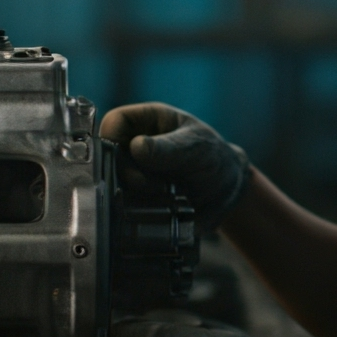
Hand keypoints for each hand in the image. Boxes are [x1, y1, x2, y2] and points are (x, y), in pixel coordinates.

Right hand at [99, 103, 250, 231]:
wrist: (228, 190)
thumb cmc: (213, 155)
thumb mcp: (196, 147)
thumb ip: (169, 148)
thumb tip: (136, 147)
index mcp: (146, 122)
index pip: (115, 122)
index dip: (115, 137)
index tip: (133, 154)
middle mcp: (132, 148)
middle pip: (108, 158)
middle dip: (131, 175)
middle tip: (160, 185)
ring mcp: (132, 175)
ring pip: (114, 186)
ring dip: (138, 197)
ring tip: (168, 197)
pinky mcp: (136, 201)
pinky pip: (125, 209)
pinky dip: (141, 214)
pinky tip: (164, 211)